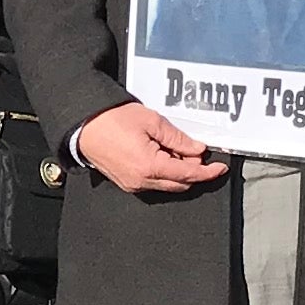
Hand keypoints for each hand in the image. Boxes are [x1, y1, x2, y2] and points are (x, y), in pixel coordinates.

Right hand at [79, 100, 227, 197]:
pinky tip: (162, 154)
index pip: (189, 175)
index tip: (220, 167)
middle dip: (193, 169)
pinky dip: (164, 172)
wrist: (83, 126)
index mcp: (150, 167)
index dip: (208, 172)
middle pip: (180, 184)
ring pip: (167, 185)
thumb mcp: (152, 121)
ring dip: (178, 171)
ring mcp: (133, 185)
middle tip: (195, 149)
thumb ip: (178, 138)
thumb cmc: (112, 120)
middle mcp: (142, 181)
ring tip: (175, 148)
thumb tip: (198, 149)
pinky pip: (153, 183)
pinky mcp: (127, 183)